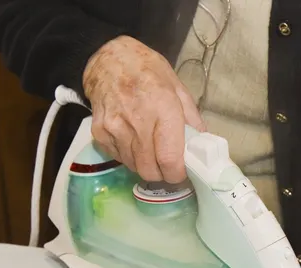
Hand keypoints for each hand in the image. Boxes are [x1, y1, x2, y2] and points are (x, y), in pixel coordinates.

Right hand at [83, 35, 204, 182]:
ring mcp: (114, 128)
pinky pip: (119, 158)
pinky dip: (130, 157)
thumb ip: (192, 120)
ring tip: (151, 150)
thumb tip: (202, 146)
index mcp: (163, 108)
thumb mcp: (179, 89)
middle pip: (150, 170)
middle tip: (168, 166)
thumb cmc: (149, 72)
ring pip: (134, 167)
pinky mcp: (99, 133)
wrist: (109, 60)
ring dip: (146, 165)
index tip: (182, 173)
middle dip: (162, 174)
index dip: (177, 173)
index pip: (169, 159)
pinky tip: (134, 141)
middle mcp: (137, 121)